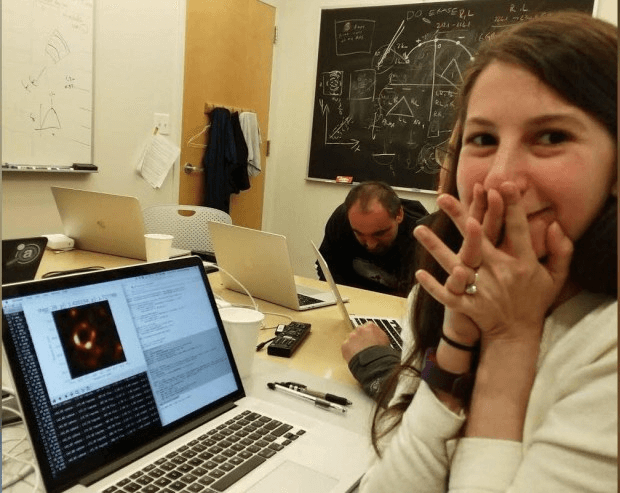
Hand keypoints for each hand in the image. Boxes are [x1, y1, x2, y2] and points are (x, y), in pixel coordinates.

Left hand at [341, 322, 389, 362]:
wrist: (373, 362)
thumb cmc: (380, 353)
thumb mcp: (385, 340)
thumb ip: (379, 334)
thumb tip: (377, 335)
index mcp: (370, 326)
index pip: (367, 327)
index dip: (368, 335)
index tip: (368, 339)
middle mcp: (360, 329)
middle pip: (358, 332)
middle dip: (360, 339)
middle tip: (364, 347)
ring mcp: (351, 337)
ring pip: (351, 340)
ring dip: (354, 345)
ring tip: (360, 353)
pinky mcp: (345, 345)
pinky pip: (346, 347)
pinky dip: (349, 352)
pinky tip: (355, 356)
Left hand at [416, 182, 572, 342]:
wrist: (517, 334)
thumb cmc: (534, 300)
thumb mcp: (556, 277)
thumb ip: (561, 250)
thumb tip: (554, 224)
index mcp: (522, 263)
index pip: (516, 229)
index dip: (509, 207)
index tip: (500, 185)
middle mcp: (499, 273)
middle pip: (477, 240)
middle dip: (460, 217)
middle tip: (444, 198)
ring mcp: (481, 289)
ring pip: (455, 265)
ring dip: (436, 247)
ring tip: (419, 229)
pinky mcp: (468, 306)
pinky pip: (448, 295)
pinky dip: (434, 286)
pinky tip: (419, 274)